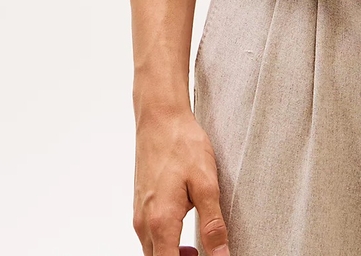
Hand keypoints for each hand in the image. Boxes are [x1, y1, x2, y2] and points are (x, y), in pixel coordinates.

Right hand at [133, 107, 230, 255]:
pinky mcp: (140, 205)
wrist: (160, 118)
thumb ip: (213, 225)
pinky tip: (183, 227)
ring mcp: (139, 215)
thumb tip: (221, 255)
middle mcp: (144, 224)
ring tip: (196, 247)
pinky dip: (164, 242)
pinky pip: (149, 236)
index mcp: (161, 223)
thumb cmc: (182, 144)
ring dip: (171, 254)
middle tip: (203, 253)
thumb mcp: (206, 184)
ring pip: (152, 251)